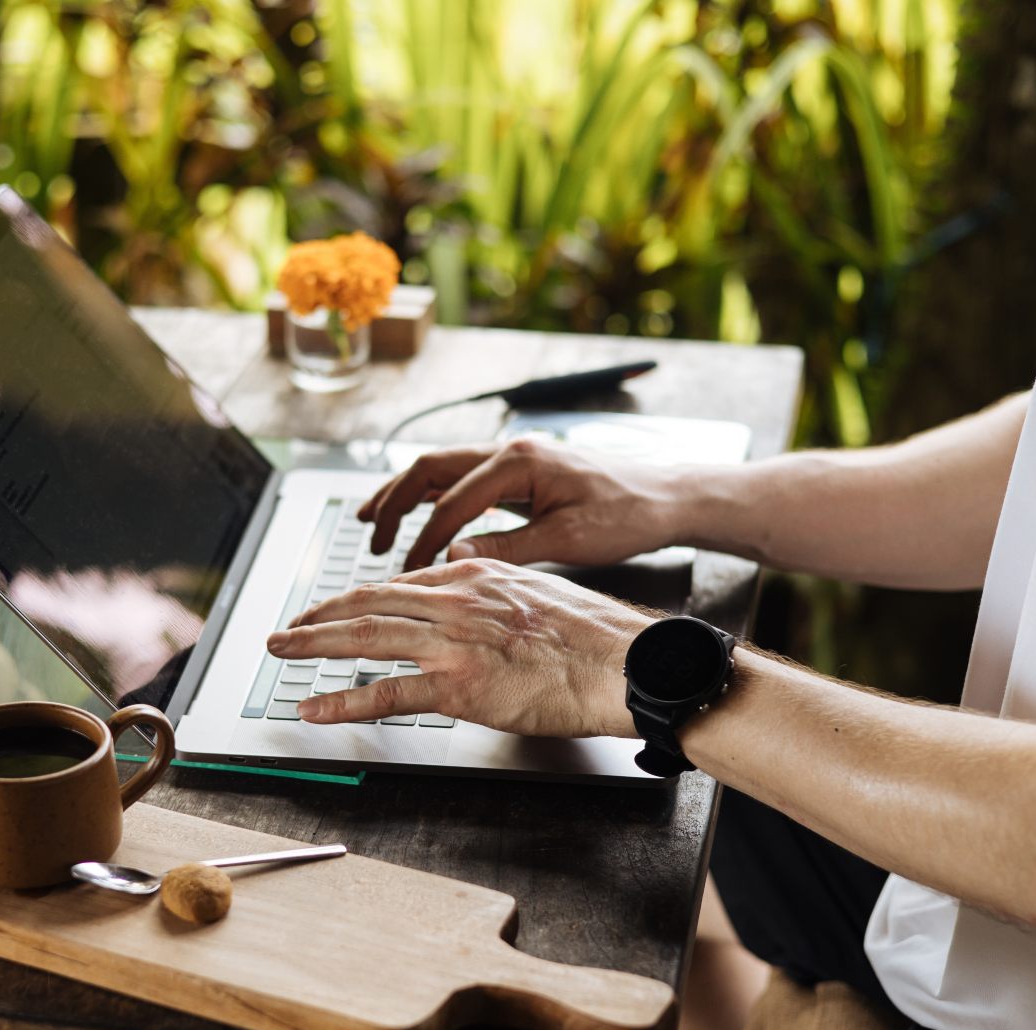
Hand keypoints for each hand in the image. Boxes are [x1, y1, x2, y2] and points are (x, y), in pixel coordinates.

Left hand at [264, 558, 652, 737]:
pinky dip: (343, 700)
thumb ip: (497, 590)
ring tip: (281, 652)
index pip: (401, 582)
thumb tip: (477, 589)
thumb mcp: (538, 591)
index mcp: (476, 576)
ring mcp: (454, 642)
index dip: (358, 596)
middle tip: (288, 628)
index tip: (335, 608)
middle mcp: (457, 601)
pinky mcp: (458, 685)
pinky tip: (315, 708)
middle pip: (369, 601)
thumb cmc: (595, 637)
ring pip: (366, 636)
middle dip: (319, 614)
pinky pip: (386, 692)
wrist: (622, 662)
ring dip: (313, 644)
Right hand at [359, 438, 691, 572]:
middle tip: (372, 541)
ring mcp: (511, 458)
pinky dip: (430, 497)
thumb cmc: (628, 515)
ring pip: (440, 470)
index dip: (423, 538)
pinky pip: (460, 479)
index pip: (452, 500)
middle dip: (394, 505)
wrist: (665, 497)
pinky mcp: (518, 473)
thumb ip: (507, 548)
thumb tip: (453, 560)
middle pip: (430, 470)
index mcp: (519, 462)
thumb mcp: (568, 539)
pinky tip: (414, 516)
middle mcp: (509, 451)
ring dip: (404, 495)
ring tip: (370, 522)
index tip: (408, 572)